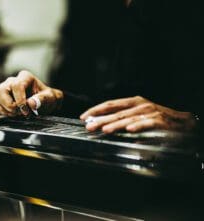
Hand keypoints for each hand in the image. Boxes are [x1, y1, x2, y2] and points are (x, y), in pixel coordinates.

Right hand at [0, 70, 62, 119]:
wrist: (44, 103)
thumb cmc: (47, 98)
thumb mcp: (51, 98)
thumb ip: (43, 100)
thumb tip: (31, 103)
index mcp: (25, 78)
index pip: (17, 85)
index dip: (19, 100)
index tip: (25, 110)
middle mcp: (12, 81)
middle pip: (1, 90)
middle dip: (9, 105)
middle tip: (18, 113)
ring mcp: (4, 89)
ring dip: (1, 109)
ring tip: (12, 115)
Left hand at [80, 96, 196, 132]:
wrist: (183, 122)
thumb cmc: (158, 118)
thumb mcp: (138, 115)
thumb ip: (122, 118)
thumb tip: (103, 124)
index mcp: (132, 102)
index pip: (110, 104)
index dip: (96, 110)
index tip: (84, 117)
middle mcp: (140, 105)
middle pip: (116, 112)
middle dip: (101, 120)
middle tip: (89, 126)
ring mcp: (150, 112)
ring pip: (129, 118)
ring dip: (116, 124)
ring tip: (105, 130)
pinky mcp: (160, 121)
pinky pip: (147, 124)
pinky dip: (138, 126)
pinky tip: (130, 130)